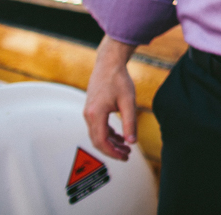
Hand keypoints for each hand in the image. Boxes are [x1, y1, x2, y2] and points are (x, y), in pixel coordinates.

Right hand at [83, 36, 138, 160]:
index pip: (101, 141)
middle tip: (127, 155)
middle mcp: (88, 115)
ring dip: (110, 143)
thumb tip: (132, 142)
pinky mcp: (92, 109)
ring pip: (97, 134)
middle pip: (97, 141)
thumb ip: (130, 123)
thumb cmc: (118, 80)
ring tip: (126, 147)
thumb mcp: (128, 102)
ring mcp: (88, 112)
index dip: (113, 152)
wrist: (108, 63)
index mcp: (96, 114)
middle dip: (112, 150)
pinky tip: (119, 136)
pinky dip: (108, 134)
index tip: (125, 156)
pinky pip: (98, 127)